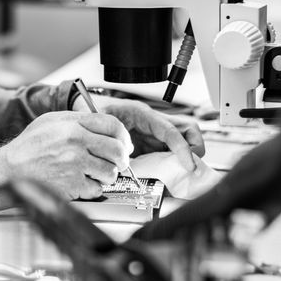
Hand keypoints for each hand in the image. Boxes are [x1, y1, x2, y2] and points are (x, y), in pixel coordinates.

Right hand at [0, 111, 132, 199]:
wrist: (10, 170)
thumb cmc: (29, 147)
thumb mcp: (51, 120)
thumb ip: (78, 119)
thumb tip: (103, 126)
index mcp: (73, 125)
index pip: (113, 125)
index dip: (124, 136)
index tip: (124, 144)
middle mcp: (77, 143)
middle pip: (118, 151)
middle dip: (121, 159)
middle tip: (116, 162)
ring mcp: (76, 165)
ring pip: (111, 172)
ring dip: (107, 175)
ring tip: (94, 173)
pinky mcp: (73, 185)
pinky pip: (97, 189)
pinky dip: (93, 189)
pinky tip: (82, 183)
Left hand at [73, 95, 203, 171]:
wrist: (86, 106)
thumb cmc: (95, 111)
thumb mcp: (104, 123)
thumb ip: (116, 139)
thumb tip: (128, 157)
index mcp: (144, 114)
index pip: (171, 130)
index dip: (183, 148)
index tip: (189, 164)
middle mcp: (154, 122)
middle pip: (188, 130)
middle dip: (194, 148)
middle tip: (189, 167)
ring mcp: (154, 133)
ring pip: (181, 141)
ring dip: (184, 157)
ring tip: (177, 173)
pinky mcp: (150, 143)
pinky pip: (168, 153)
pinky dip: (171, 164)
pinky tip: (163, 174)